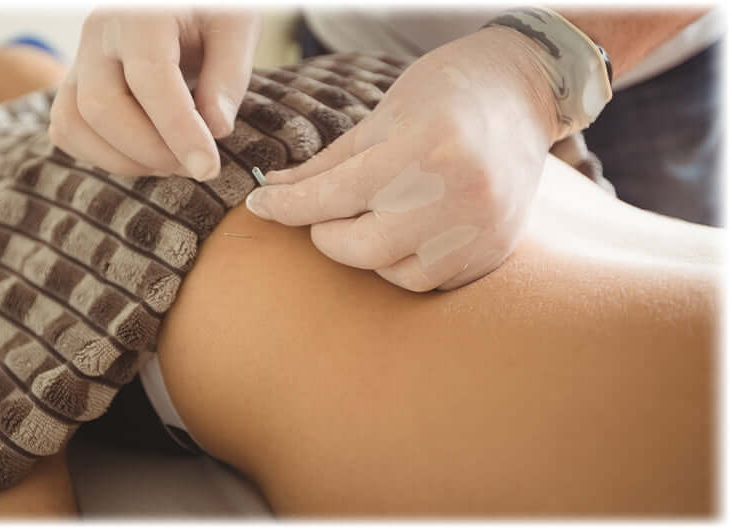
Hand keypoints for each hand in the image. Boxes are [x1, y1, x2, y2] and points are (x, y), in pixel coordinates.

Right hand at [48, 8, 260, 180]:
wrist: (173, 3)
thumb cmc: (210, 12)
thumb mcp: (236, 28)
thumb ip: (228, 77)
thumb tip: (216, 130)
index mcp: (141, 14)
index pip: (151, 78)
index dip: (179, 131)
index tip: (208, 168)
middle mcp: (98, 34)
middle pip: (102, 107)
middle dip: (151, 151)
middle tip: (194, 166)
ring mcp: (79, 60)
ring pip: (75, 124)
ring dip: (124, 160)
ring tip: (171, 162)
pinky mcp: (73, 84)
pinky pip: (67, 130)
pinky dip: (101, 155)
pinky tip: (144, 156)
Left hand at [244, 27, 559, 290]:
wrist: (525, 92)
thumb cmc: (445, 93)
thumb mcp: (381, 116)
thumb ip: (326, 164)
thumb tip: (273, 189)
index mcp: (422, 149)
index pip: (333, 195)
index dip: (286, 205)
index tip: (260, 205)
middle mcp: (457, 193)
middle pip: (361, 248)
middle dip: (327, 235)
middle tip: (324, 216)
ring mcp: (481, 227)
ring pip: (396, 273)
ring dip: (368, 255)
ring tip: (374, 218)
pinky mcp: (495, 249)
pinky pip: (433, 281)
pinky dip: (406, 264)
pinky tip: (406, 233)